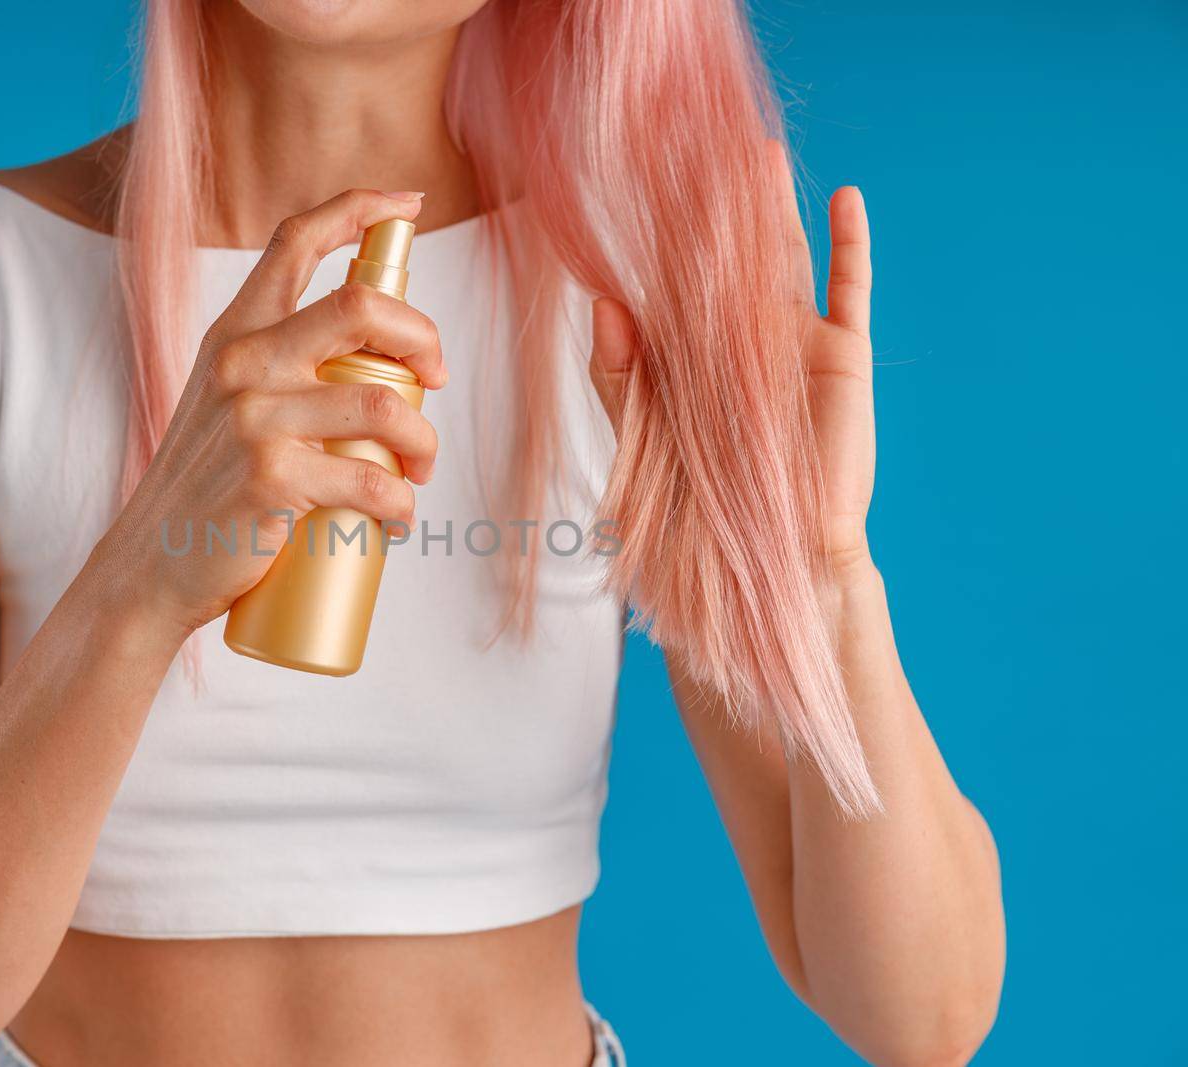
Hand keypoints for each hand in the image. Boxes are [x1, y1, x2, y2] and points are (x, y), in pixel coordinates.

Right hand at [102, 190, 446, 635]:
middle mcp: (243, 364)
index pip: (294, 240)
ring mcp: (256, 420)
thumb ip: (273, 368)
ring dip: (424, 441)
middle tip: (436, 381)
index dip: (357, 209)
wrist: (150, 568)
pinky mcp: (274, 480)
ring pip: (383, 403)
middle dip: (424, 339)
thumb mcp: (222, 404)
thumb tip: (367, 361)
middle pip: (361, 309)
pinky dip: (402, 504)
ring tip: (420, 469)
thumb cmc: (203, 490)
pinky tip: (397, 519)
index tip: (406, 203)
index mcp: (233, 334)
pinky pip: (372, 481)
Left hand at [587, 142, 875, 578]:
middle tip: (699, 144)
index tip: (640, 182)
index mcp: (689, 357)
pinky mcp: (841, 356)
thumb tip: (603, 302)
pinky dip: (851, 243)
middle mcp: (739, 340)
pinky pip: (850, 288)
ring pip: (783, 257)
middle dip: (716, 205)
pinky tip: (846, 196)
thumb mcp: (642, 441)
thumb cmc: (700, 514)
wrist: (770, 558)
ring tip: (760, 151)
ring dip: (773, 206)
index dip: (661, 235)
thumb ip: (621, 374)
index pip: (674, 281)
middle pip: (728, 256)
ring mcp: (793, 342)